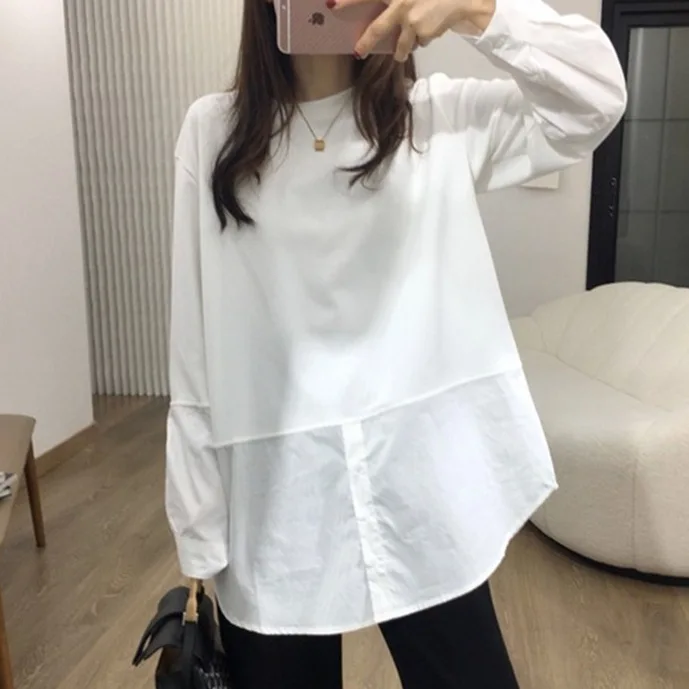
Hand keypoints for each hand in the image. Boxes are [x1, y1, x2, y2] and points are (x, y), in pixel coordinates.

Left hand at [332, 0, 495, 61]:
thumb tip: (382, 8)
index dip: (348, 0)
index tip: (331, 6)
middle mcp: (400, 3)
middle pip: (377, 29)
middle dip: (366, 44)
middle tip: (358, 53)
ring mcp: (411, 20)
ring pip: (401, 44)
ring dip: (402, 49)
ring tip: (401, 52)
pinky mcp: (423, 32)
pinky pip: (419, 41)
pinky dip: (424, 38)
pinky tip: (433, 26)